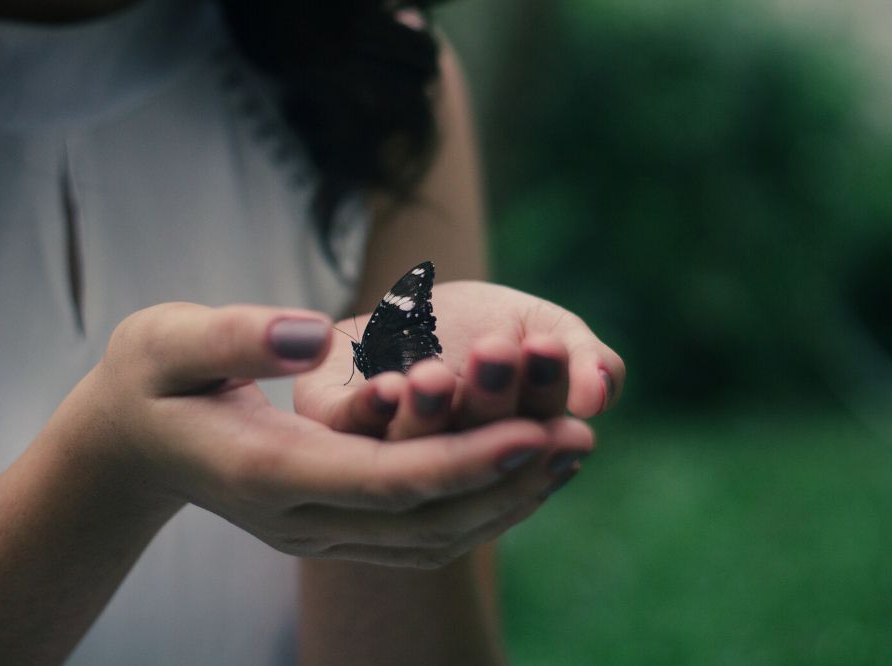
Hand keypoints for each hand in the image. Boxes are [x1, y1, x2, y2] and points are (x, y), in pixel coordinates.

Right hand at [69, 302, 592, 567]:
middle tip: (579, 437)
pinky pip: (417, 533)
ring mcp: (316, 531)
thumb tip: (311, 333)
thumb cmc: (148, 382)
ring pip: (429, 538)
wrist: (128, 450)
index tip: (534, 429)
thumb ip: (237, 338)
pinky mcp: (330, 527)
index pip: (384, 477)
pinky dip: (475, 509)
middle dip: (506, 482)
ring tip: (568, 454)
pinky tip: (517, 472)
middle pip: (423, 519)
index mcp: (267, 470)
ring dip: (503, 503)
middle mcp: (300, 516)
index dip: (464, 458)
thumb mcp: (170, 341)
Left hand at [295, 280, 624, 439]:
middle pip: (475, 440)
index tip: (546, 345)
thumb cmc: (485, 324)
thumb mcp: (543, 327)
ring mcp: (391, 449)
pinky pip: (348, 431)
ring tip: (435, 377)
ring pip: (410, 448)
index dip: (542, 386)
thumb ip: (580, 355)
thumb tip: (599, 396)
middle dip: (489, 395)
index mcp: (512, 445)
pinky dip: (367, 413)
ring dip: (426, 415)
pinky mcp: (334, 424)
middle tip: (498, 349)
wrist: (406, 304)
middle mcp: (453, 459)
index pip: (538, 424)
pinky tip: (386, 389)